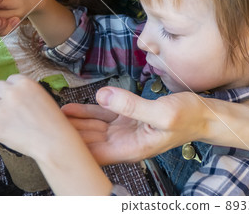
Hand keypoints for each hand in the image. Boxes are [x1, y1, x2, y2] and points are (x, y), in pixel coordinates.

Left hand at [0, 75, 113, 195]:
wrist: (53, 142)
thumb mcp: (42, 96)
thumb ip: (26, 91)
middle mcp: (12, 93)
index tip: (16, 98)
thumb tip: (10, 91)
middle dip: (1, 95)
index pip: (10, 79)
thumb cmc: (52, 121)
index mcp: (25, 83)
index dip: (12, 89)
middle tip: (8, 107)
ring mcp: (2, 109)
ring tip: (3, 117)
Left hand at [62, 87, 206, 164]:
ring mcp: (124, 130)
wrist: (203, 115)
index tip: (55, 138)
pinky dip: (87, 111)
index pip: (93, 154)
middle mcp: (124, 143)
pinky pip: (102, 115)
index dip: (73, 148)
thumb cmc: (188, 118)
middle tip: (46, 123)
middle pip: (88, 141)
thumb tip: (103, 94)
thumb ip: (131, 106)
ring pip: (92, 128)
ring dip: (74, 122)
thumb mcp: (162, 113)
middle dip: (68, 134)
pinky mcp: (127, 117)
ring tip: (52, 115)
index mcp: (130, 149)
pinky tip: (72, 107)